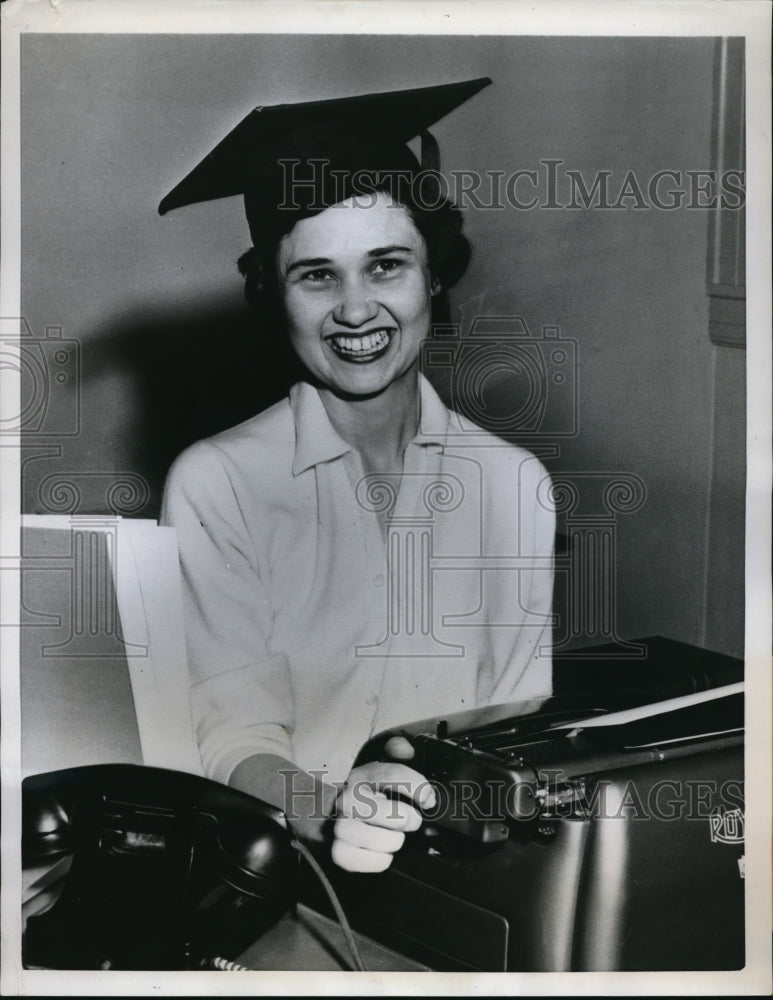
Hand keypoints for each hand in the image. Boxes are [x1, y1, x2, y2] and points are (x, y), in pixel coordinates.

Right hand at [330, 756, 434, 872]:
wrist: (334, 818)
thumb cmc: (369, 795)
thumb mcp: (383, 768)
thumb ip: (397, 751)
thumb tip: (405, 747)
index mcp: (364, 775)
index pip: (393, 775)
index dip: (418, 787)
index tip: (429, 800)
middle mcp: (348, 798)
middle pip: (389, 812)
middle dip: (407, 819)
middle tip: (411, 820)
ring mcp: (341, 825)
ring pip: (380, 839)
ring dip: (394, 841)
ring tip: (394, 836)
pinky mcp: (338, 851)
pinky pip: (368, 861)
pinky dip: (380, 860)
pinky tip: (381, 851)